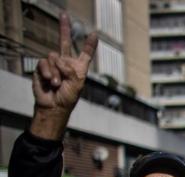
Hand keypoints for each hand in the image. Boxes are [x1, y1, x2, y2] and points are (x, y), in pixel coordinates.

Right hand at [30, 13, 97, 139]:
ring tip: (57, 84)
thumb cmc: (68, 97)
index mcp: (78, 67)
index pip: (84, 54)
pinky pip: (44, 63)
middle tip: (63, 14)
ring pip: (54, 57)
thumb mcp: (77, 83)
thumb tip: (58, 59)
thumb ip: (72, 69)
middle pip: (64, 42)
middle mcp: (65, 63)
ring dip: (56, 72)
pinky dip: (48, 72)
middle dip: (64, 27)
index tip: (94, 34)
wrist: (54, 106)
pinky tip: (50, 81)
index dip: (89, 45)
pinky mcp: (42, 67)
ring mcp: (53, 64)